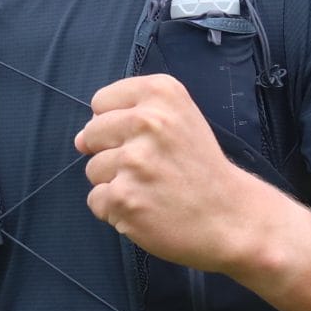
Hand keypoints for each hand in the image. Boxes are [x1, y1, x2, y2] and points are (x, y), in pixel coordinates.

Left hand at [75, 74, 271, 275]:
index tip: (143, 140)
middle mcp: (147, 121)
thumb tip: (79, 139)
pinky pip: (96, 200)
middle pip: (91, 134)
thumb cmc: (202, 169)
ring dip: (115, 183)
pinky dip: (115, 210)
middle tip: (150, 168)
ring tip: (152, 189)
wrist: (231, 217)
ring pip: (92, 169)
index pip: (101, 102)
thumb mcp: (180, 118)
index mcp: (161, 93)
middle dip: (111, 153)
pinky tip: (146, 209)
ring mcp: (133, 161)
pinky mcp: (124, 198)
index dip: (115, 124)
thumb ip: (131, 115)